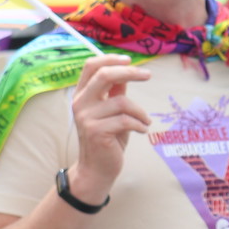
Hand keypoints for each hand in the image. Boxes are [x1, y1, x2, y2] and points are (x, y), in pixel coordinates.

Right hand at [69, 54, 151, 202]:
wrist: (97, 169)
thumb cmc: (108, 138)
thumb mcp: (111, 111)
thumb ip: (115, 92)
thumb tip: (127, 70)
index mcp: (82, 95)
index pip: (91, 66)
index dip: (110, 59)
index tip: (130, 60)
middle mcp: (80, 103)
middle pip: (105, 75)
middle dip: (130, 72)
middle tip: (148, 75)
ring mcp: (86, 118)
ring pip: (122, 102)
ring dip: (140, 111)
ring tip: (145, 121)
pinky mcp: (96, 132)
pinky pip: (126, 120)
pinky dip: (139, 124)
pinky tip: (142, 129)